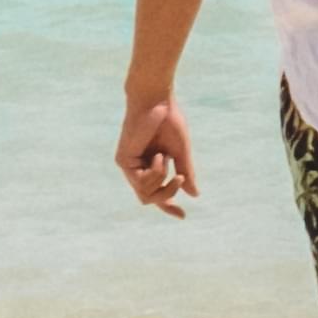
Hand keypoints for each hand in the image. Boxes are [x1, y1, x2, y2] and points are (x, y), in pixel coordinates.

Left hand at [117, 92, 196, 214]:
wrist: (157, 101)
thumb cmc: (169, 120)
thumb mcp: (181, 152)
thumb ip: (186, 172)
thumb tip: (194, 194)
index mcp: (152, 165)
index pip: (157, 192)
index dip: (169, 205)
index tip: (182, 216)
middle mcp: (138, 167)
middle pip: (149, 199)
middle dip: (168, 195)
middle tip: (180, 178)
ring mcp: (129, 165)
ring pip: (144, 195)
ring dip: (162, 181)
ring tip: (166, 159)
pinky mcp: (123, 161)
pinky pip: (141, 182)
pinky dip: (155, 173)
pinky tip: (158, 156)